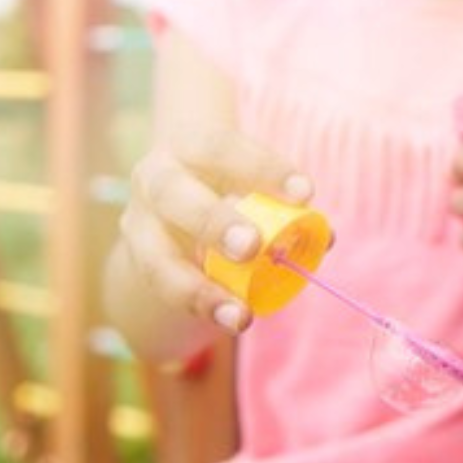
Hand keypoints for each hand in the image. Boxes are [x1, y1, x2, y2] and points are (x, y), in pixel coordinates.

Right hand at [115, 128, 314, 335]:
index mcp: (187, 145)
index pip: (222, 146)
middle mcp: (154, 178)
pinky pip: (163, 290)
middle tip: (252, 246)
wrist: (171, 200)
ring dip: (199, 288)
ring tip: (241, 314)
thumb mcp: (249, 179)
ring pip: (156, 258)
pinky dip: (200, 305)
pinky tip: (231, 317)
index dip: (263, 168)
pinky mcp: (138, 261)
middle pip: (172, 194)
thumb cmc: (226, 180)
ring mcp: (138, 223)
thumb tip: (324, 237)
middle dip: (213, 222)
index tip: (305, 194)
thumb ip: (282, 202)